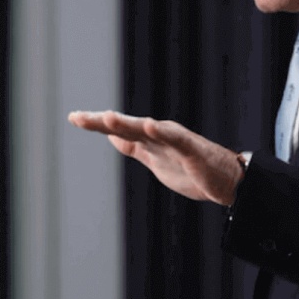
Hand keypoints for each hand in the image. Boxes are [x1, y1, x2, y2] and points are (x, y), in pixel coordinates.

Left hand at [68, 111, 243, 206]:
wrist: (225, 181)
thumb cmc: (192, 170)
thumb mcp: (154, 160)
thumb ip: (134, 147)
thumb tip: (111, 136)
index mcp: (149, 139)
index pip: (117, 130)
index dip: (96, 124)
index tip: (73, 117)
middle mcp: (159, 134)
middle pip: (126, 126)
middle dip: (101, 122)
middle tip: (77, 117)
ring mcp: (174, 140)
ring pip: (147, 129)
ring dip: (127, 123)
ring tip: (107, 117)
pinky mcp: (191, 149)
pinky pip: (175, 139)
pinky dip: (162, 132)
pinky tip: (150, 126)